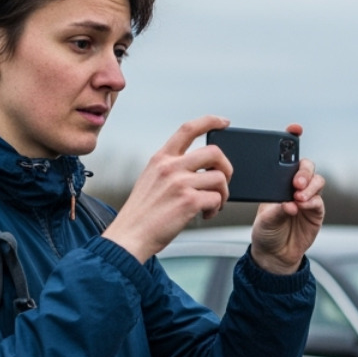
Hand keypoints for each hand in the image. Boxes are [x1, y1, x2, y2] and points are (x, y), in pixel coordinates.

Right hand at [102, 115, 233, 262]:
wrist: (130, 235)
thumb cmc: (143, 213)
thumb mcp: (151, 179)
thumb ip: (171, 169)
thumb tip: (201, 169)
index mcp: (161, 159)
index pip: (188, 129)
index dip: (210, 121)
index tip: (224, 122)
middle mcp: (170, 167)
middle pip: (214, 153)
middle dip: (227, 168)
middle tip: (223, 182)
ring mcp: (179, 183)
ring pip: (220, 178)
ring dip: (223, 194)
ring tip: (212, 205)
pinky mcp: (188, 201)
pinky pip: (217, 199)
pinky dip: (216, 209)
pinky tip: (205, 215)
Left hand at [249, 124, 324, 274]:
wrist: (274, 254)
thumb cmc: (265, 230)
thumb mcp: (263, 217)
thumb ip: (276, 208)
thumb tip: (290, 203)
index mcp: (278, 179)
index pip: (287, 155)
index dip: (292, 139)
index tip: (295, 129)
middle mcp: (294, 185)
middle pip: (306, 166)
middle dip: (303, 170)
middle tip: (295, 182)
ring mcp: (308, 197)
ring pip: (317, 181)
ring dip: (309, 186)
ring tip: (298, 196)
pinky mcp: (316, 212)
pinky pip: (318, 201)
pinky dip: (311, 201)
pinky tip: (301, 205)